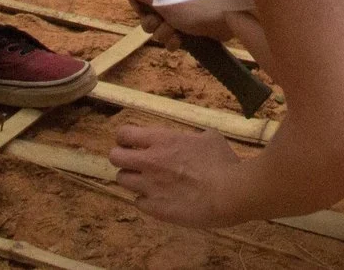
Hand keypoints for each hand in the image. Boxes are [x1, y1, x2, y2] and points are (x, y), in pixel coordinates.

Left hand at [110, 121, 244, 227]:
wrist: (229, 193)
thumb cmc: (223, 162)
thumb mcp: (209, 138)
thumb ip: (193, 137)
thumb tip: (195, 139)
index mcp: (162, 140)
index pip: (124, 134)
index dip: (125, 138)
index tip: (133, 143)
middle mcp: (149, 161)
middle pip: (114, 157)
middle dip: (122, 158)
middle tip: (134, 162)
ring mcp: (150, 186)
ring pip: (122, 180)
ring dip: (132, 179)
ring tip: (147, 182)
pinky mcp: (155, 208)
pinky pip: (138, 203)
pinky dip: (146, 200)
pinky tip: (160, 200)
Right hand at [119, 0, 223, 43]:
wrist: (228, 20)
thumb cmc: (196, 5)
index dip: (138, 4)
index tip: (142, 9)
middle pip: (146, 13)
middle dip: (151, 23)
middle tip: (159, 22)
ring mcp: (179, 13)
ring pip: (158, 27)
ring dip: (164, 33)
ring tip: (175, 33)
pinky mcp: (188, 27)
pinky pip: (171, 36)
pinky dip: (174, 40)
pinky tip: (181, 42)